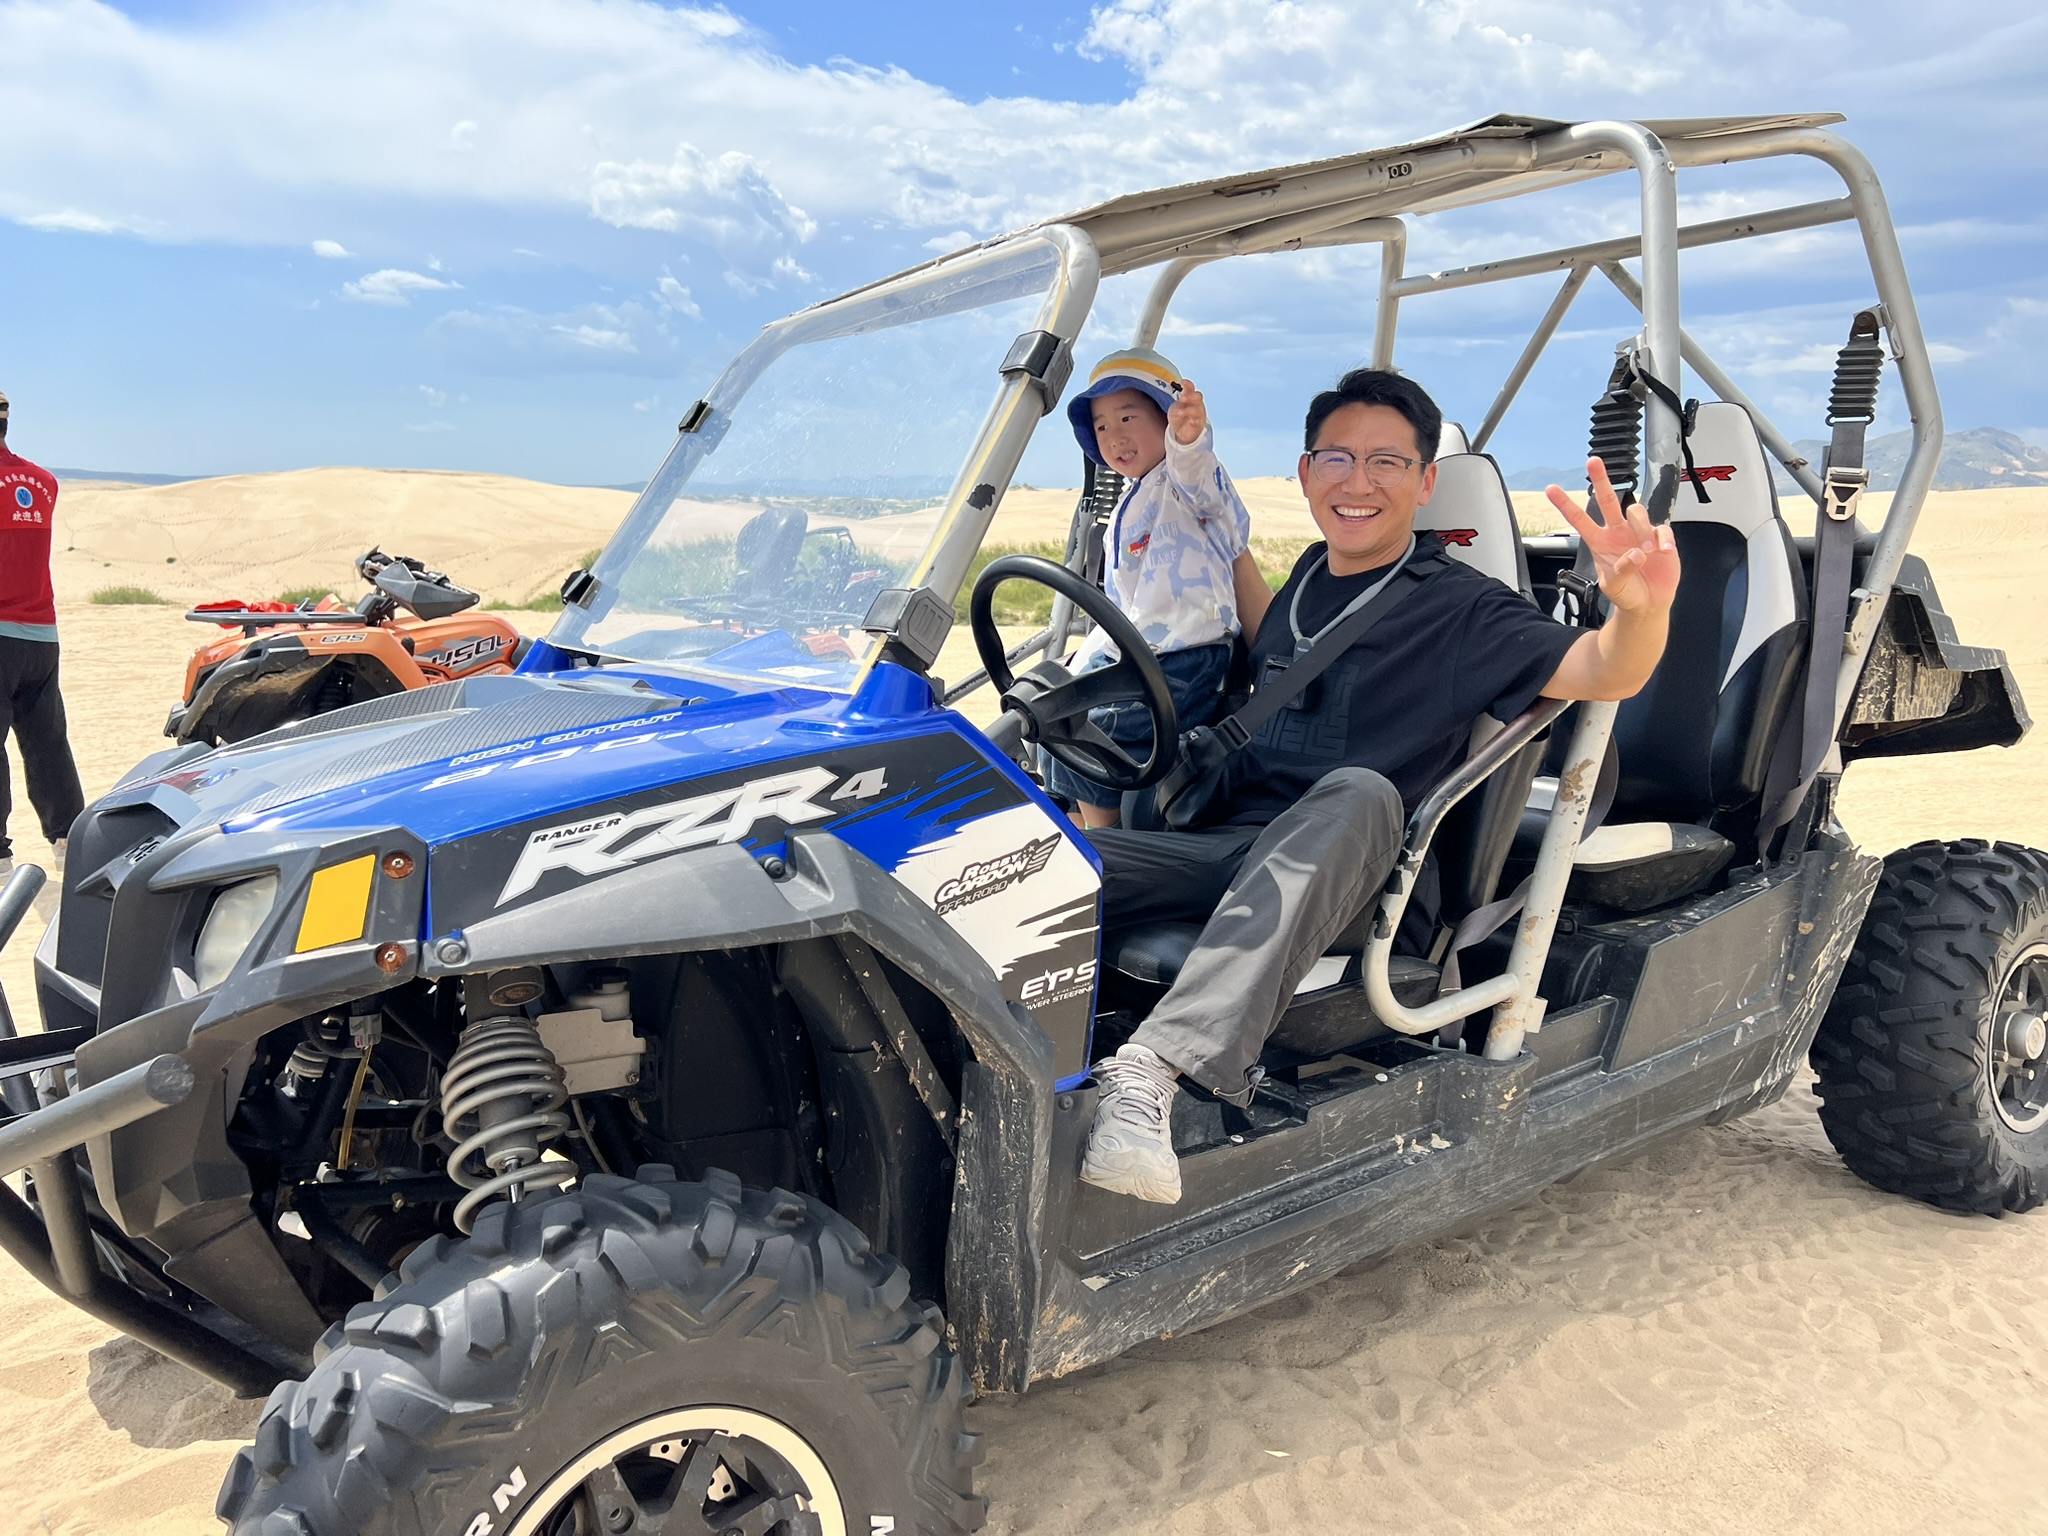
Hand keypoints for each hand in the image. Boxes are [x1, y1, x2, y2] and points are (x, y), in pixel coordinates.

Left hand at [1167, 378, 1207, 445]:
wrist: (1181, 431)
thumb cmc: (1179, 415)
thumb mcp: (1176, 406)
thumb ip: (1180, 401)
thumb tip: (1182, 395)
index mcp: (1190, 397)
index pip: (1191, 388)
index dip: (1188, 384)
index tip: (1182, 381)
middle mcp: (1196, 404)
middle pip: (1198, 397)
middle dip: (1191, 396)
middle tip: (1182, 398)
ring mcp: (1198, 414)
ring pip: (1197, 409)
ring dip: (1188, 410)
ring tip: (1179, 413)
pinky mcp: (1198, 424)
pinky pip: (1198, 421)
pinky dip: (1194, 421)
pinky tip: (1190, 421)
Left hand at [1545, 456, 1679, 614]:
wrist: (1647, 602)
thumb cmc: (1626, 592)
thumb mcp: (1615, 586)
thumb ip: (1621, 570)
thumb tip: (1635, 554)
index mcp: (1600, 541)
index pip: (1580, 519)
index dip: (1565, 505)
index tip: (1551, 489)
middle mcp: (1618, 531)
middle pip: (1608, 500)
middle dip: (1601, 480)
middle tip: (1593, 462)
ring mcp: (1639, 532)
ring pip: (1637, 511)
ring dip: (1641, 529)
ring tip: (1646, 553)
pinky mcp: (1659, 537)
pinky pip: (1662, 528)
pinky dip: (1663, 538)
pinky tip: (1662, 551)